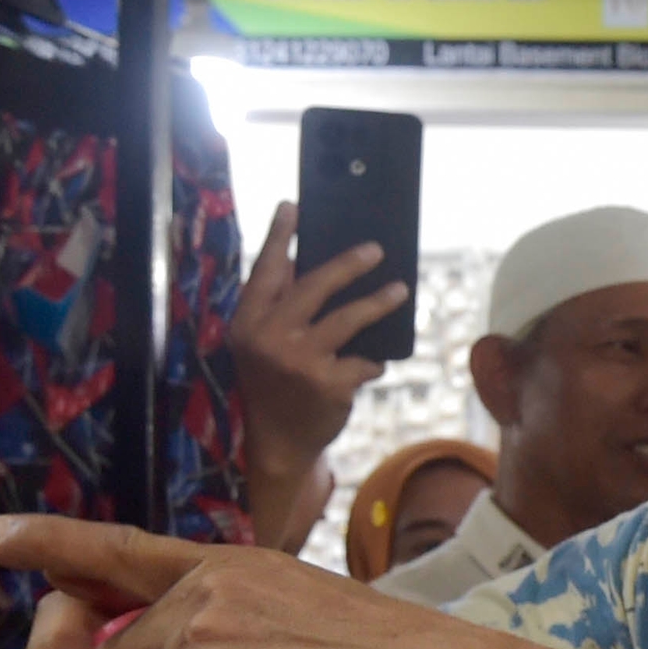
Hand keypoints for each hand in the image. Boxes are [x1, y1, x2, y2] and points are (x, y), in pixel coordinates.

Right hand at [232, 206, 407, 545]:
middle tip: (374, 250)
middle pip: (314, 286)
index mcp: (248, 323)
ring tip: (399, 292)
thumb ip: (276, 305)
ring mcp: (300, 361)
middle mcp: (269, 338)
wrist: (277, 442)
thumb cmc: (272, 384)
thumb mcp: (259, 344)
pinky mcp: (329, 383)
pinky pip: (363, 360)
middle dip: (347, 264)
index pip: (264, 272)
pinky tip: (374, 362)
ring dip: (378, 303)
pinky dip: (372, 360)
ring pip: (348, 319)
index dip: (277, 237)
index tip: (291, 206)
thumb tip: (299, 259)